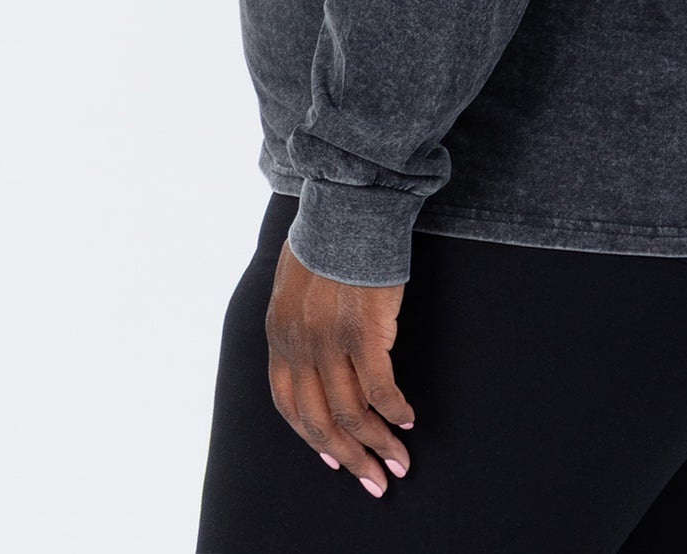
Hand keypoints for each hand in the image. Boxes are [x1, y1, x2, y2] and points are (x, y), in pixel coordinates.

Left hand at [265, 238, 415, 498]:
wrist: (350, 206)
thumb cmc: (328, 237)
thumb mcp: (293, 282)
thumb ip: (297, 319)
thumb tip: (312, 348)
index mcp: (279, 335)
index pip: (288, 404)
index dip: (311, 437)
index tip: (333, 458)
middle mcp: (299, 345)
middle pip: (319, 420)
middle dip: (348, 457)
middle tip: (374, 479)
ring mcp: (330, 341)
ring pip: (351, 412)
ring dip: (377, 443)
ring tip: (399, 461)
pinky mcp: (364, 332)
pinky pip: (380, 389)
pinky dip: (395, 410)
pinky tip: (407, 418)